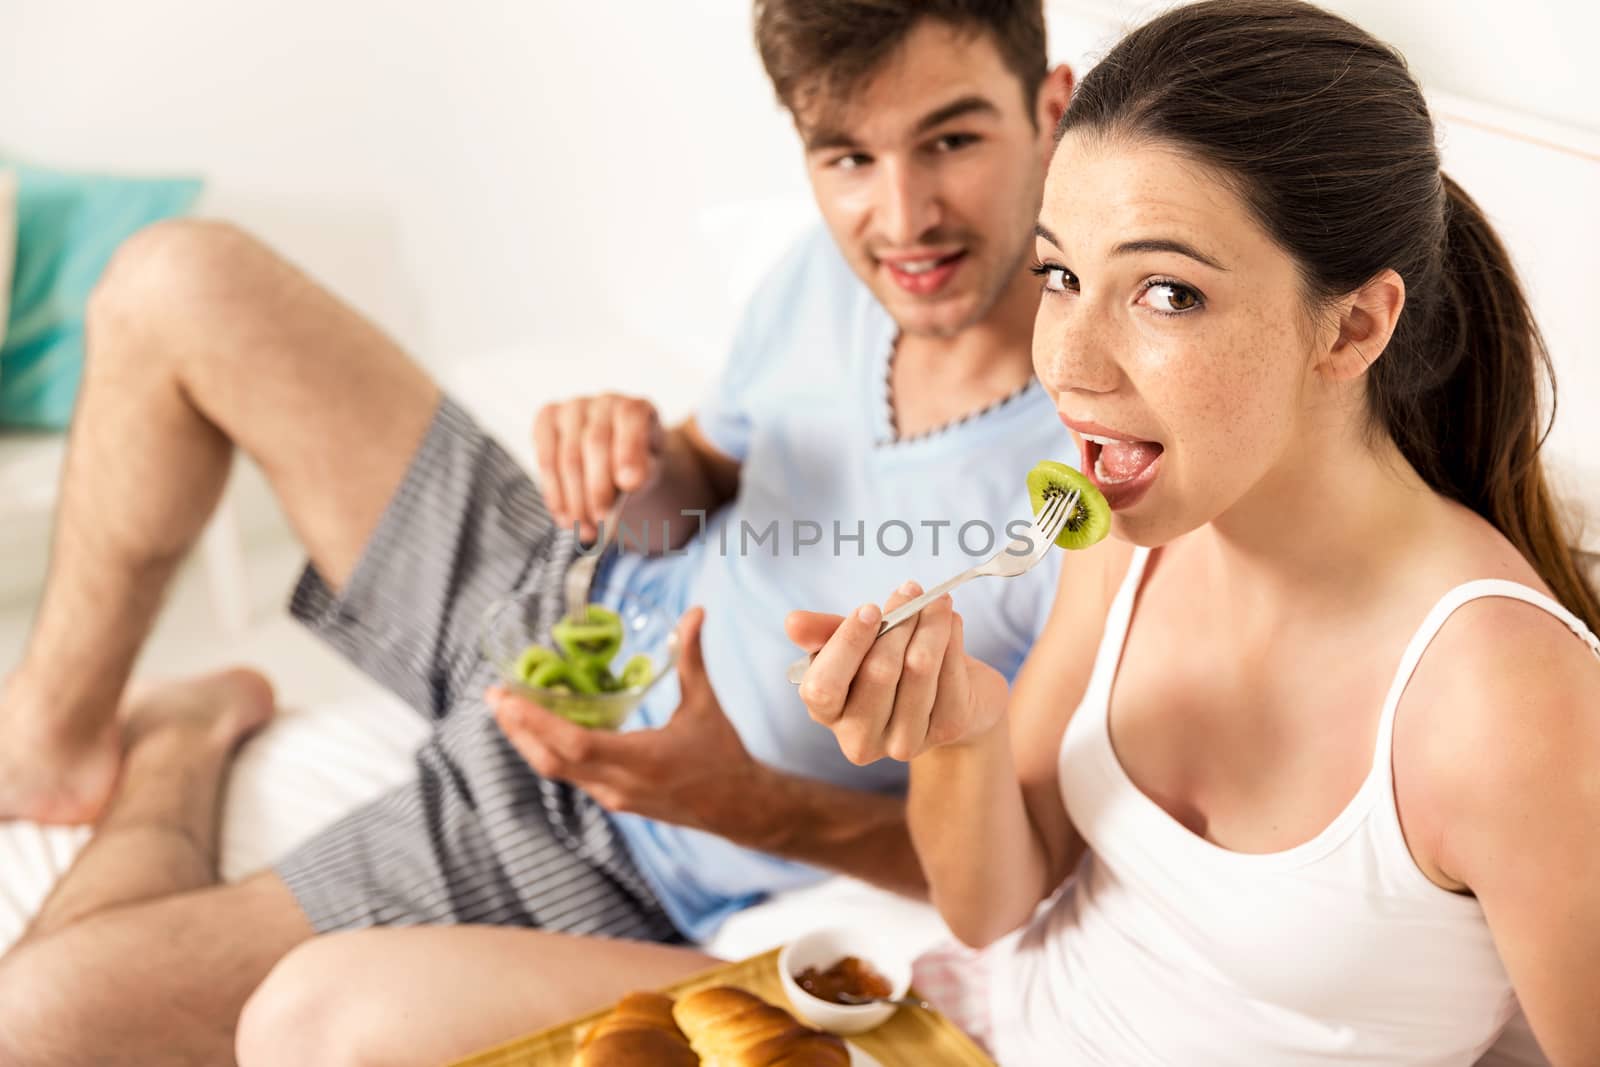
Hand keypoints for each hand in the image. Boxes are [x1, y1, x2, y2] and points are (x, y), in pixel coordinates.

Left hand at [489, 607, 772, 839]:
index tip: (506, 697)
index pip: (573, 745)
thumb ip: (692, 658)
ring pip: (556, 771)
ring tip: (508, 710)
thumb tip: (694, 612)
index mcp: (641, 760)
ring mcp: (613, 796)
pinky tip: (541, 729)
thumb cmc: (722, 755)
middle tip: (494, 695)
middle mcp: (619, 784)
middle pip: (551, 760)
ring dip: (528, 740)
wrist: (738, 807)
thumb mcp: (705, 704)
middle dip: (517, 728)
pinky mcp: (613, 799)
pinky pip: (570, 775)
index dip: (535, 723)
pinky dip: (549, 750)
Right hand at [533, 393, 663, 539]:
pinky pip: (545, 459)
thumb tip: (628, 484)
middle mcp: (603, 401)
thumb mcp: (649, 471)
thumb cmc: (635, 466)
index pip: (631, 417)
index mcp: (636, 407)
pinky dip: (554, 494)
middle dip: (598, 489)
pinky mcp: (546, 419)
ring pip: (568, 457)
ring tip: (585, 530)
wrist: (615, 459)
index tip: (630, 485)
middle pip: (595, 443)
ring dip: (575, 501)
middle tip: (602, 523)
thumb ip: (642, 474)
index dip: (629, 450)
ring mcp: (571, 407)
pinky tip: (564, 517)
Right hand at [785, 582, 1009, 763]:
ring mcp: (904, 740)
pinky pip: (950, 674)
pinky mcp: (946, 730)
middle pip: (878, 673)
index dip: (847, 644)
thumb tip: (792, 623)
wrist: (953, 692)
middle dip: (897, 622)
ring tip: (937, 599)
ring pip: (918, 669)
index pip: (823, 687)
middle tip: (911, 591)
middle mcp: (860, 737)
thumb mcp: (855, 644)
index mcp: (827, 713)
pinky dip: (952, 638)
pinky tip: (951, 621)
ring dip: (930, 624)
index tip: (870, 608)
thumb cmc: (891, 662)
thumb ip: (824, 633)